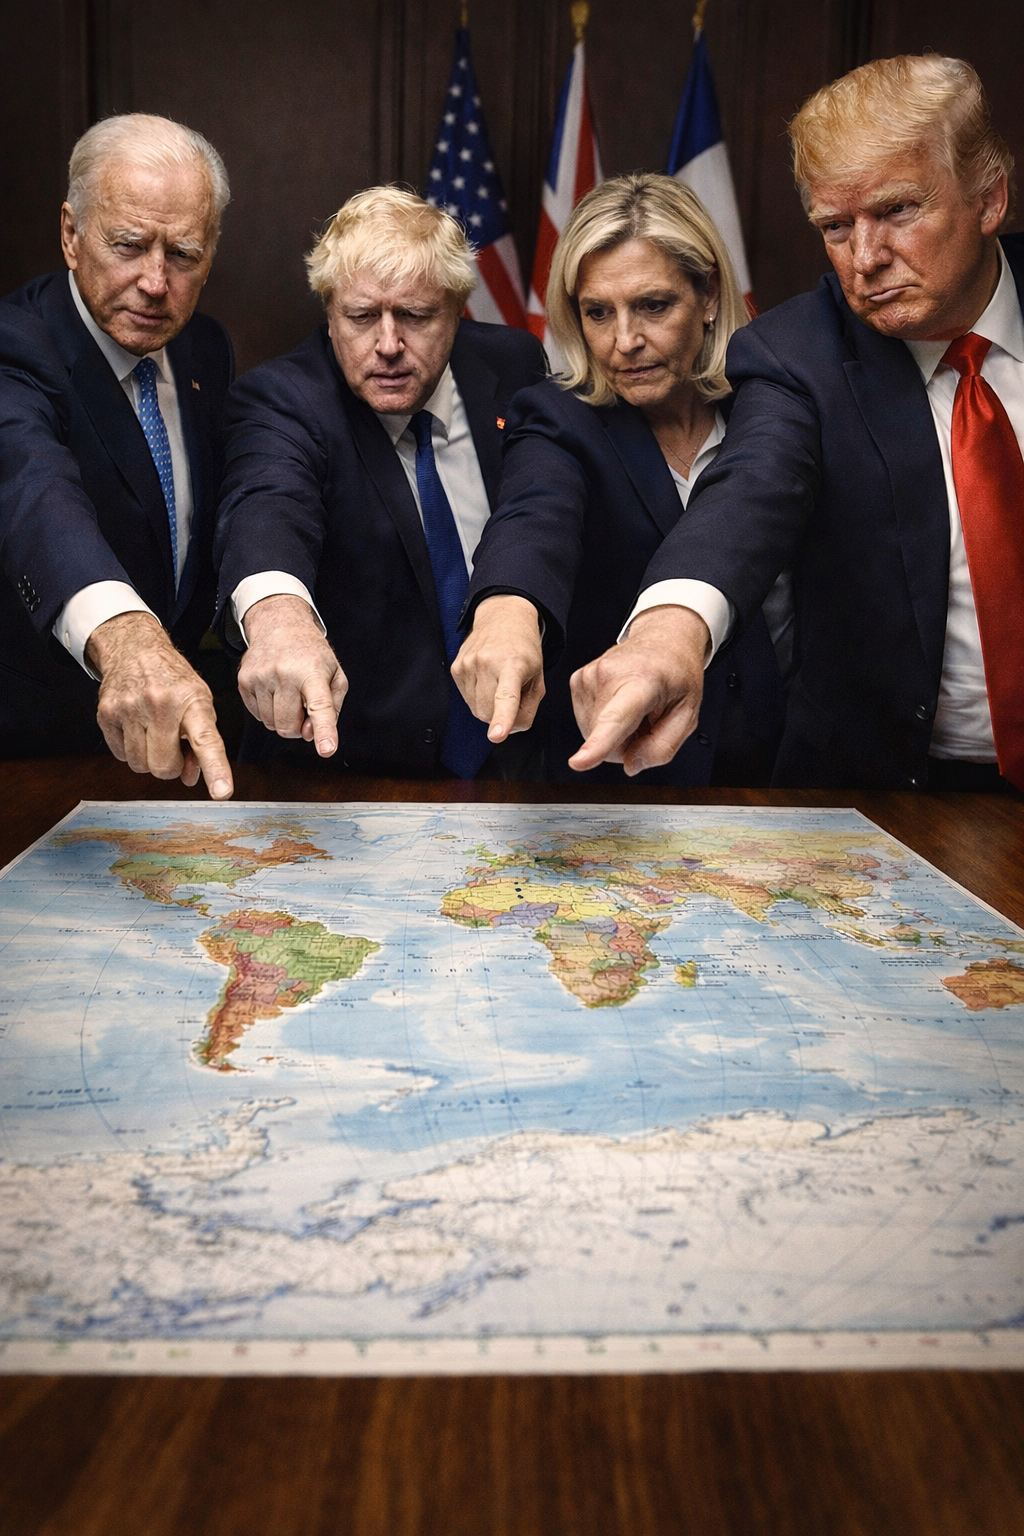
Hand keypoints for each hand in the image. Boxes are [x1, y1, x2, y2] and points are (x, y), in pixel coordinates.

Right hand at [86, 612, 232, 797]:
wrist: (134, 647)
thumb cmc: (172, 679)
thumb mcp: (199, 702)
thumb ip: (201, 741)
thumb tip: (190, 778)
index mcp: (191, 701)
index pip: (205, 741)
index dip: (215, 768)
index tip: (222, 792)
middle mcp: (160, 704)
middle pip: (164, 767)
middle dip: (170, 766)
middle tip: (173, 747)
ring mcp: (130, 709)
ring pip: (140, 766)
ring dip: (149, 758)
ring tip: (154, 733)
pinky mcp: (107, 713)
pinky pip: (120, 756)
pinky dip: (130, 750)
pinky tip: (136, 727)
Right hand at [238, 594, 347, 756]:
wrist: (279, 625)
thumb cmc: (310, 654)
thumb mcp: (335, 675)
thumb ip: (331, 709)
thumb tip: (309, 734)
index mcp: (312, 672)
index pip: (320, 706)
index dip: (324, 730)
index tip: (326, 749)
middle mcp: (285, 673)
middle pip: (288, 727)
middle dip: (298, 728)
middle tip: (302, 709)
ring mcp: (261, 676)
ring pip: (271, 725)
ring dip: (282, 719)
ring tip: (288, 694)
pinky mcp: (244, 680)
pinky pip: (257, 716)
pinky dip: (268, 712)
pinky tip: (274, 692)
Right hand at [451, 594, 544, 742]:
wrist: (503, 618)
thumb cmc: (524, 649)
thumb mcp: (539, 678)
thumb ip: (529, 708)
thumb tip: (509, 730)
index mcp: (513, 663)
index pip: (506, 697)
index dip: (502, 719)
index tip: (496, 735)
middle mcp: (487, 662)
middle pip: (489, 712)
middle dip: (502, 716)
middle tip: (513, 696)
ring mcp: (468, 664)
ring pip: (477, 710)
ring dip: (490, 706)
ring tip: (499, 682)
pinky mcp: (456, 668)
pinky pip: (467, 700)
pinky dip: (479, 697)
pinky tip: (487, 679)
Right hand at [568, 605, 709, 775]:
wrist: (663, 641)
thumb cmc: (676, 674)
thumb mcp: (688, 715)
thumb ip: (663, 747)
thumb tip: (631, 765)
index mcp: (642, 681)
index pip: (615, 719)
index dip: (597, 745)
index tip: (578, 762)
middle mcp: (608, 675)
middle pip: (608, 742)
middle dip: (628, 742)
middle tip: (647, 719)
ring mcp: (588, 676)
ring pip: (594, 735)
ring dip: (616, 732)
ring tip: (634, 708)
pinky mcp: (577, 681)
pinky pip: (588, 723)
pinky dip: (604, 722)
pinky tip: (619, 703)